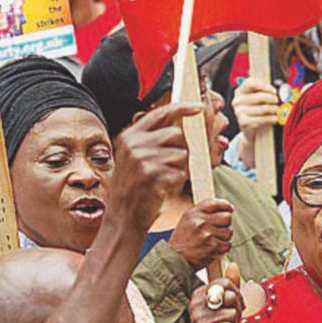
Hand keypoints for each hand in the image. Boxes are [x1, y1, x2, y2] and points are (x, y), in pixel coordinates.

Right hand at [110, 103, 198, 229]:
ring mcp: (141, 159)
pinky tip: (162, 188)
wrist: (124, 215)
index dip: (182, 107)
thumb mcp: (137, 157)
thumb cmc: (136, 186)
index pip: (160, 113)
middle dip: (181, 149)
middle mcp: (133, 144)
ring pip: (181, 154)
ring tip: (162, 179)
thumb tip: (182, 123)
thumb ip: (154, 139)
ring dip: (179, 168)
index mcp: (130, 136)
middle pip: (176, 134)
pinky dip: (177, 181)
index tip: (198, 107)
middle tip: (169, 166)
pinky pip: (180, 172)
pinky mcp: (151, 175)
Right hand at [169, 199, 233, 270]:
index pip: (217, 203)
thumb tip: (230, 208)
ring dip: (224, 237)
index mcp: (194, 213)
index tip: (230, 209)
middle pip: (227, 217)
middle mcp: (200, 223)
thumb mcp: (188, 219)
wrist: (174, 259)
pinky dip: (222, 248)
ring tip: (212, 240)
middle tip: (217, 230)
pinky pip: (227, 245)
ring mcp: (207, 235)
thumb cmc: (184, 238)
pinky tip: (212, 249)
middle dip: (225, 224)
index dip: (226, 206)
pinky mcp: (212, 248)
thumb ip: (205, 210)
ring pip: (229, 232)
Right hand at [188, 261, 241, 322]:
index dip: (236, 292)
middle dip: (238, 307)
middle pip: (229, 296)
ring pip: (232, 313)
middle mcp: (195, 304)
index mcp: (200, 294)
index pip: (225, 282)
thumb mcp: (228, 302)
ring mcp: (197, 319)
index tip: (235, 303)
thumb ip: (230, 284)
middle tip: (233, 317)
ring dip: (235, 322)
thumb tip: (233, 265)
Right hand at [232, 77, 278, 132]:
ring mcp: (239, 112)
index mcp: (240, 90)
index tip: (274, 91)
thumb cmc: (258, 108)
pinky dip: (271, 119)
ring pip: (263, 108)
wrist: (250, 127)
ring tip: (276, 110)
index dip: (265, 86)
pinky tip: (275, 118)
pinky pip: (262, 119)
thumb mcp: (260, 97)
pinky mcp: (243, 122)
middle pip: (259, 96)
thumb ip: (268, 92)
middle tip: (277, 100)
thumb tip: (284, 92)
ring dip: (274, 109)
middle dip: (272, 98)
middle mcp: (237, 100)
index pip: (251, 83)